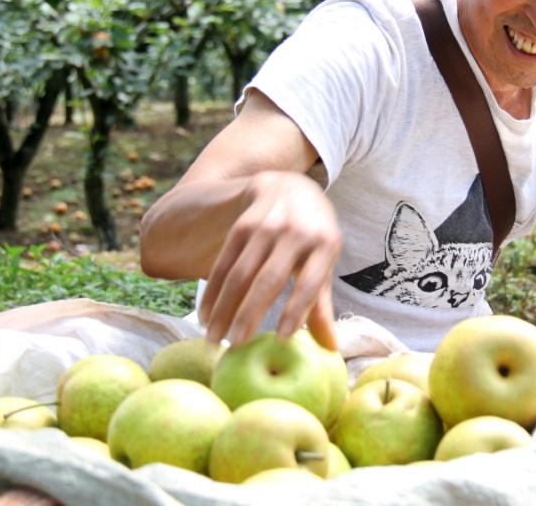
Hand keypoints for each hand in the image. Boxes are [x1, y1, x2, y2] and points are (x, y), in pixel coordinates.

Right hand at [198, 171, 342, 349]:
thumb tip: (331, 348)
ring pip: (240, 273)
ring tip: (214, 338)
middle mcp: (295, 232)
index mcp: (324, 243)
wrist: (290, 187)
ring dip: (224, 308)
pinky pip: (224, 263)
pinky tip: (205, 314)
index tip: (280, 339)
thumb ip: (322, 302)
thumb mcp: (324, 260)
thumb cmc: (313, 235)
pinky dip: (213, 291)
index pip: (309, 282)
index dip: (296, 311)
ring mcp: (266, 226)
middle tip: (235, 346)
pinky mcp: (241, 226)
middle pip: (268, 279)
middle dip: (249, 314)